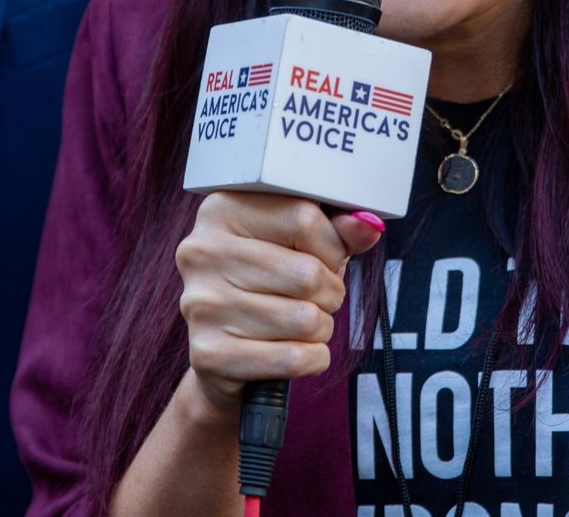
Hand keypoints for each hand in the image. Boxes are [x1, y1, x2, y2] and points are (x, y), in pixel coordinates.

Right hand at [174, 192, 383, 418]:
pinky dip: (312, 359)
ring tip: (300, 323)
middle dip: (329, 292)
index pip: (305, 218)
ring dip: (320, 328)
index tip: (323, 258)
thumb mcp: (299, 245)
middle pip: (308, 274)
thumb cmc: (267, 286)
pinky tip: (295, 350)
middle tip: (313, 298)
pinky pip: (294, 358)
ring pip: (306, 319)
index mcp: (222, 209)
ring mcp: (201, 304)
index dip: (332, 246)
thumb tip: (367, 225)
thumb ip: (335, 230)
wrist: (220, 353)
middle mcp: (202, 252)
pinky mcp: (208, 353)